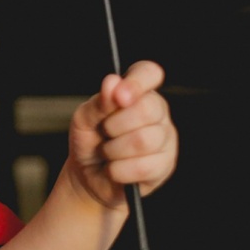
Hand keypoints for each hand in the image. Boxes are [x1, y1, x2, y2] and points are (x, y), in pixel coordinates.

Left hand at [66, 61, 177, 210]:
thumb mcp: (84, 119)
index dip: (136, 82)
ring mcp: (165, 139)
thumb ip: (99, 103)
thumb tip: (112, 82)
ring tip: (107, 153)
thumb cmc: (89, 140)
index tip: (119, 96)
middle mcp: (157, 112)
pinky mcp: (165, 165)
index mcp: (138, 93)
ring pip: (144, 141)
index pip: (148, 73)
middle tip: (104, 133)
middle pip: (146, 110)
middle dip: (115, 125)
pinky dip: (118, 170)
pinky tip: (114, 169)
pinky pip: (142, 167)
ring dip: (113, 150)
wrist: (87, 175)